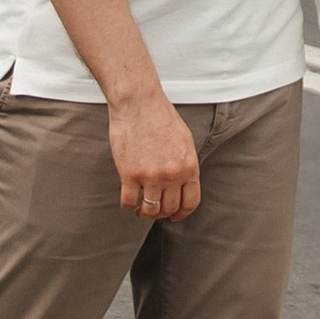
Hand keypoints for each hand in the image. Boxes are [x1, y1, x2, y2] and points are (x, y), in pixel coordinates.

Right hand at [109, 84, 200, 220]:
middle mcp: (173, 175)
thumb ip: (185, 163)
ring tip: (140, 209)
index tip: (175, 216)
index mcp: (189, 166)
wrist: (138, 102)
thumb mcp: (184, 140)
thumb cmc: (160, 116)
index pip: (190, 202)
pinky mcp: (130, 174)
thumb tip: (184, 182)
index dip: (182, 213)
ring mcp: (151, 176)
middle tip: (154, 210)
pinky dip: (128, 206)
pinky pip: (129, 202)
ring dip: (145, 213)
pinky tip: (128, 202)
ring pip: (150, 210)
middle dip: (162, 213)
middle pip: (169, 208)